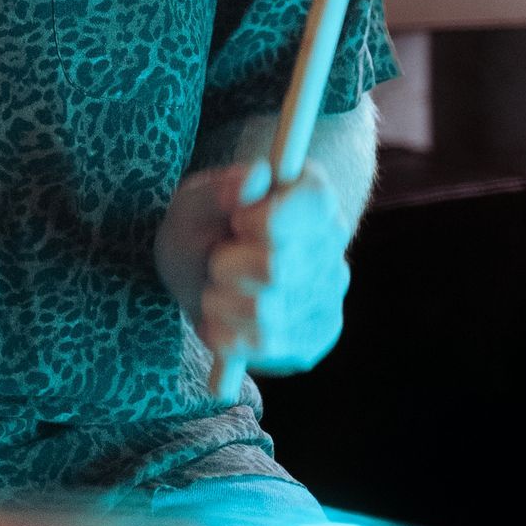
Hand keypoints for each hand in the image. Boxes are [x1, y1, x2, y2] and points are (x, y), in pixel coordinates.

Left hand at [154, 158, 349, 374]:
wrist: (200, 276)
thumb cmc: (201, 230)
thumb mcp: (192, 204)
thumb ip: (216, 191)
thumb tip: (253, 179)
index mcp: (311, 194)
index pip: (312, 205)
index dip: (263, 219)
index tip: (238, 222)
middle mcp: (333, 240)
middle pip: (275, 268)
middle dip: (226, 266)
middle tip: (219, 258)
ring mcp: (331, 291)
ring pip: (263, 312)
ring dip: (219, 302)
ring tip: (218, 288)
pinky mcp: (317, 335)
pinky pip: (262, 345)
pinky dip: (226, 333)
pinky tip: (223, 318)